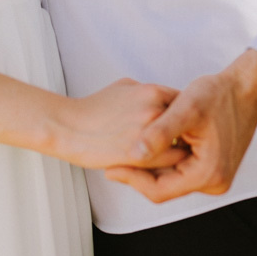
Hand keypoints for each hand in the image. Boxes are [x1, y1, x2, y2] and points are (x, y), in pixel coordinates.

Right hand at [50, 78, 183, 169]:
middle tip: (186, 145)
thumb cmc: (95, 107)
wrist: (69, 127)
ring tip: (177, 160)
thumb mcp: (124, 87)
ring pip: (180, 149)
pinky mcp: (138, 157)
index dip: (185, 117)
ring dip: (179, 154)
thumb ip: (148, 93)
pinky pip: (165, 166)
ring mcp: (148, 135)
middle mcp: (155, 111)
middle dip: (186, 136)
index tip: (184, 127)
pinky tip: (161, 169)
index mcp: (152, 92)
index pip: (184, 104)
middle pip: (187, 127)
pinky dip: (166, 168)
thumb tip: (161, 99)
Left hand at [104, 49, 256, 202]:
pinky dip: (164, 159)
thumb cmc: (219, 94)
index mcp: (208, 174)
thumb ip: (160, 132)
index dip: (132, 179)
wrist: (246, 88)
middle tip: (112, 158)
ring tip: (125, 150)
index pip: (159, 190)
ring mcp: (214, 175)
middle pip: (165, 187)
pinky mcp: (211, 165)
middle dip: (138, 172)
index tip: (110, 167)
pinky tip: (148, 144)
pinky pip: (180, 169)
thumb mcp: (186, 108)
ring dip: (150, 165)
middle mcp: (213, 182)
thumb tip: (134, 153)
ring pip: (171, 178)